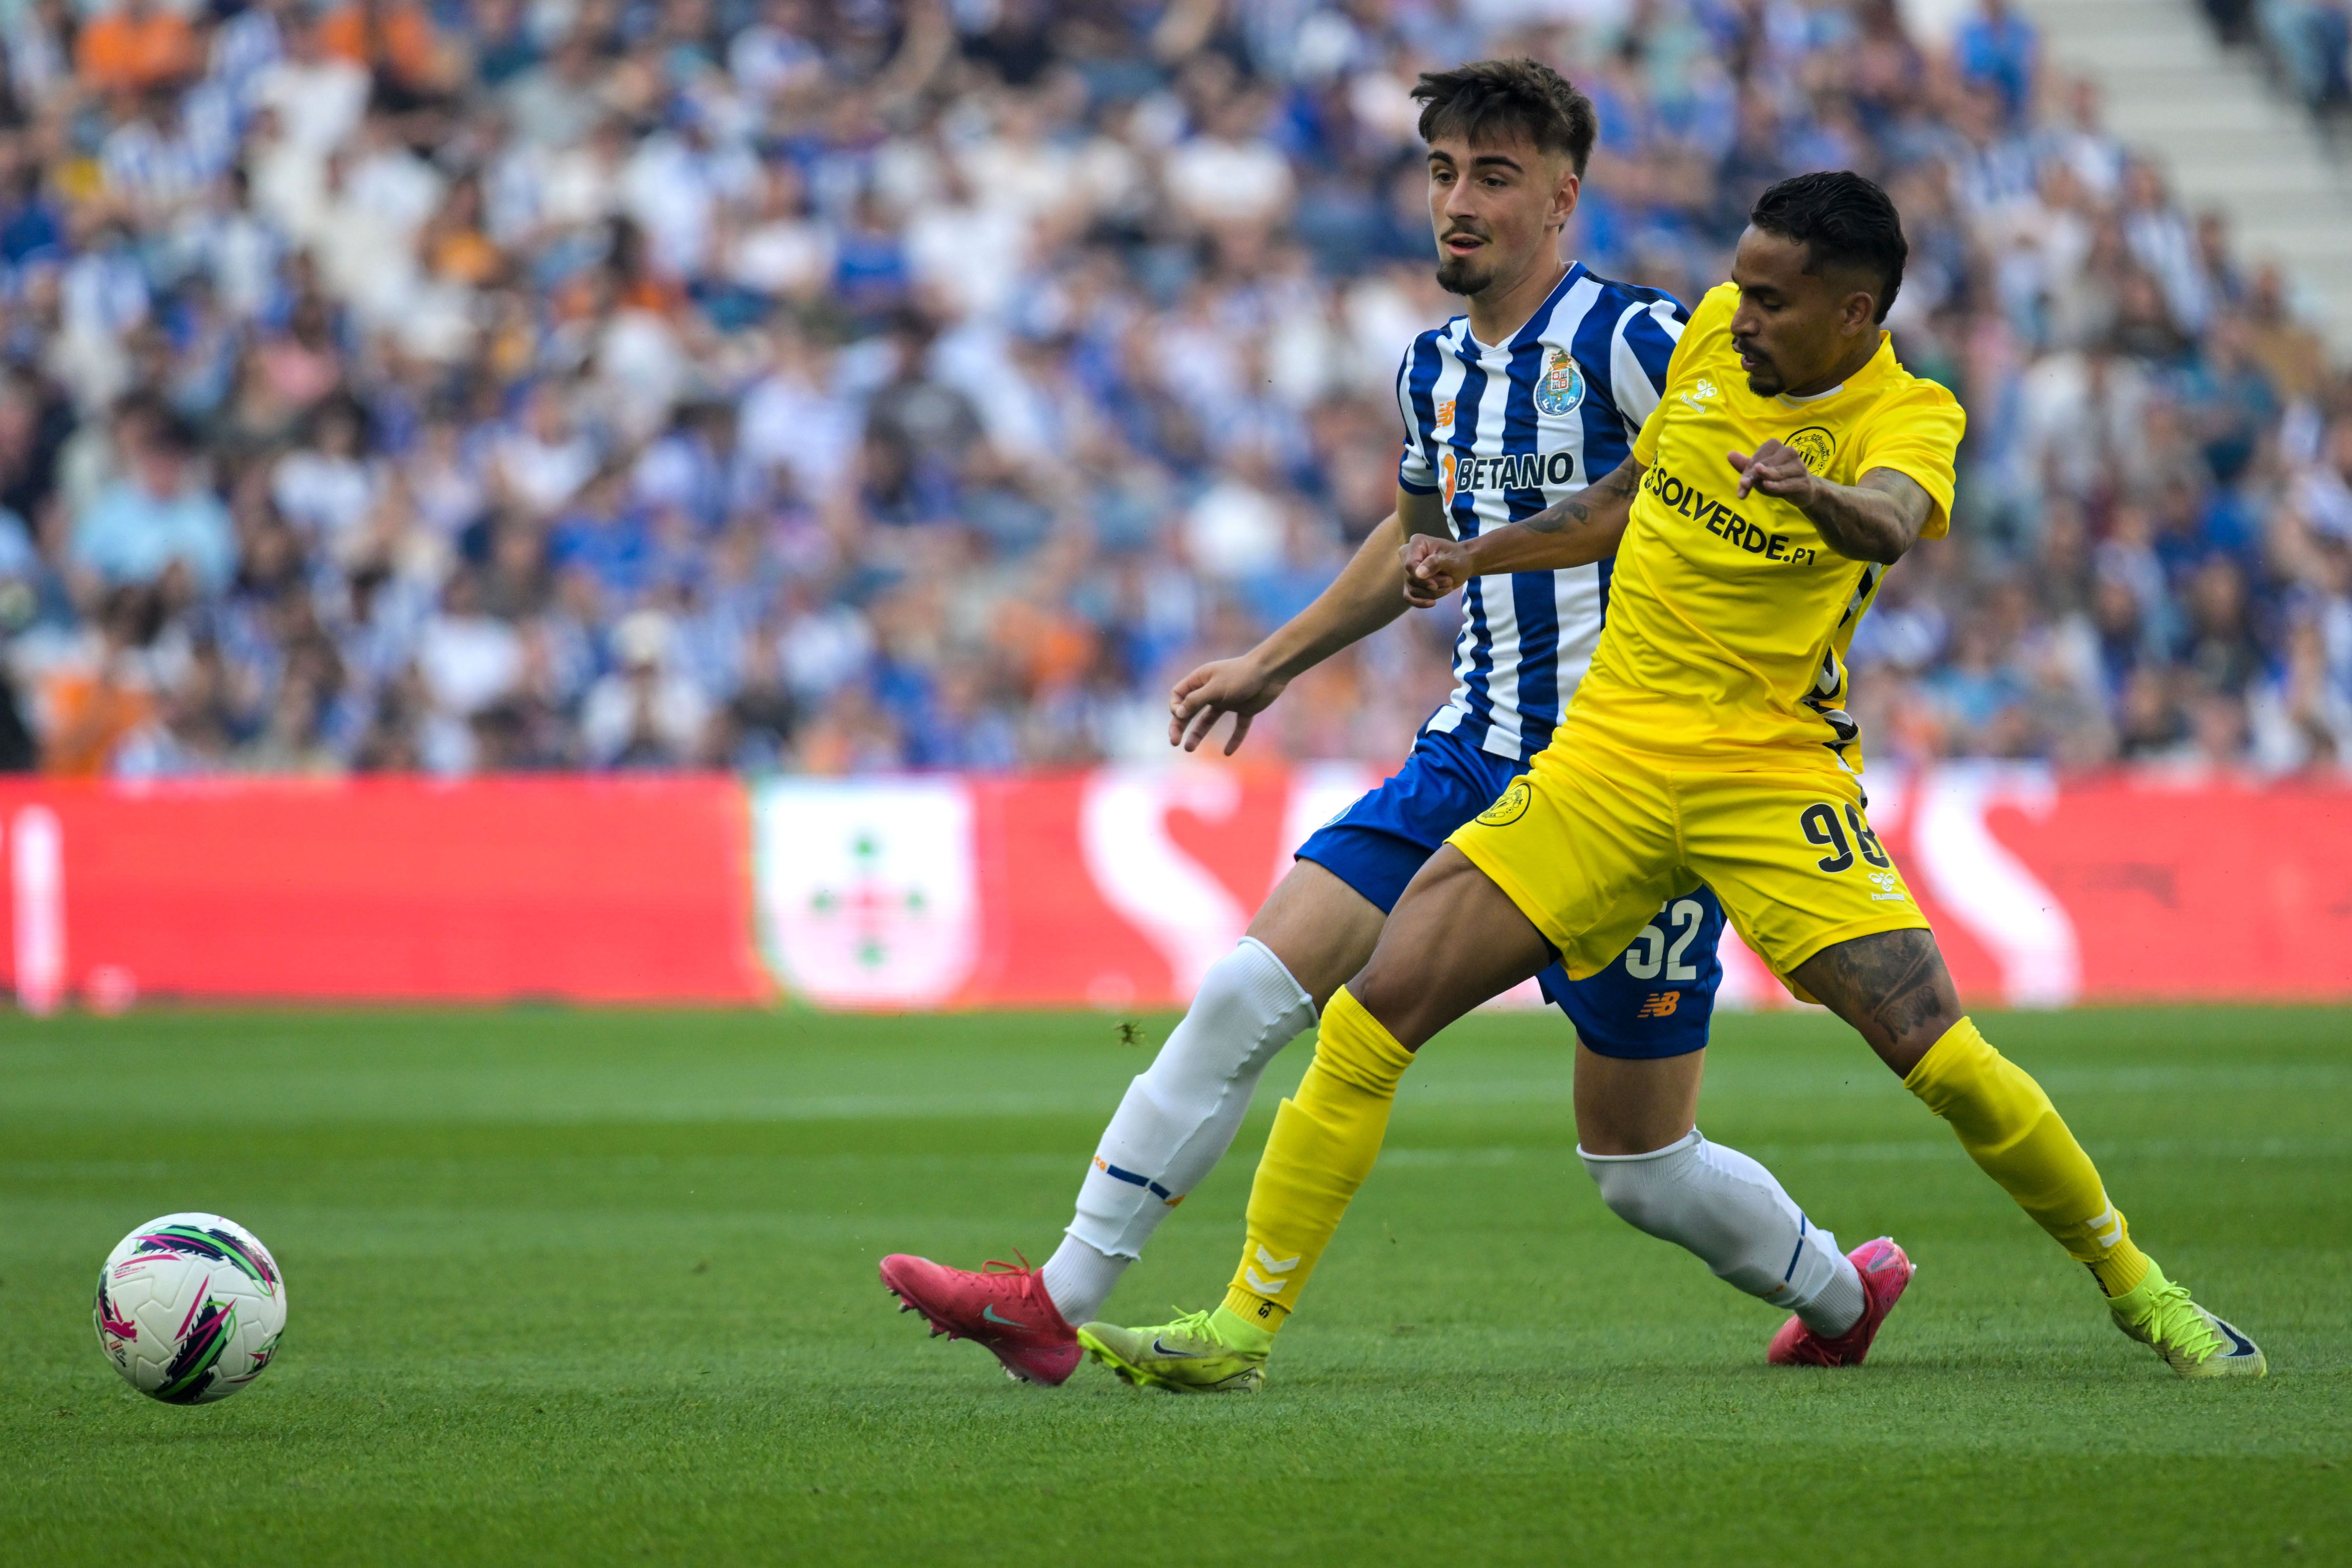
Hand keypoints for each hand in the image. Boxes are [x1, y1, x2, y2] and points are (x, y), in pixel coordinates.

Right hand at [1168, 654, 1287, 754]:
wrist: (1271, 671)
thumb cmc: (1241, 676)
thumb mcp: (1214, 689)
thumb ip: (1195, 701)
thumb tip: (1177, 714)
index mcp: (1201, 680)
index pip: (1179, 695)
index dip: (1175, 707)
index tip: (1179, 716)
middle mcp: (1211, 690)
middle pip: (1190, 710)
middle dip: (1180, 725)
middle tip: (1174, 742)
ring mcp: (1228, 700)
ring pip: (1208, 720)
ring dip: (1198, 734)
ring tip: (1189, 749)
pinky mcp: (1244, 708)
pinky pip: (1238, 726)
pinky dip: (1234, 739)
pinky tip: (1228, 752)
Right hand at [1400, 534, 1471, 606]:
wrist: (1463, 564)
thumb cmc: (1459, 558)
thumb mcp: (1452, 560)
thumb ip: (1435, 564)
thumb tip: (1418, 574)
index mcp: (1417, 543)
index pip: (1410, 565)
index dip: (1422, 579)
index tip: (1435, 585)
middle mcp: (1408, 554)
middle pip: (1412, 578)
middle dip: (1432, 585)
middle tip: (1449, 582)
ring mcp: (1408, 569)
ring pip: (1413, 589)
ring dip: (1432, 593)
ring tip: (1448, 587)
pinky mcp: (1411, 582)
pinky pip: (1408, 596)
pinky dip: (1420, 602)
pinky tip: (1432, 603)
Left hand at [1727, 439, 1820, 505]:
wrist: (1803, 490)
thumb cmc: (1777, 478)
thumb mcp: (1759, 472)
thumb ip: (1745, 465)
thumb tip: (1729, 454)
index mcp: (1776, 446)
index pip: (1758, 456)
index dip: (1747, 469)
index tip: (1742, 483)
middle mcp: (1789, 452)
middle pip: (1765, 464)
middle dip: (1751, 476)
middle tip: (1743, 486)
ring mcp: (1799, 466)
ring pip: (1776, 472)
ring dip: (1762, 479)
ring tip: (1748, 484)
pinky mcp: (1803, 482)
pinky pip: (1787, 483)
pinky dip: (1776, 485)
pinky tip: (1766, 485)